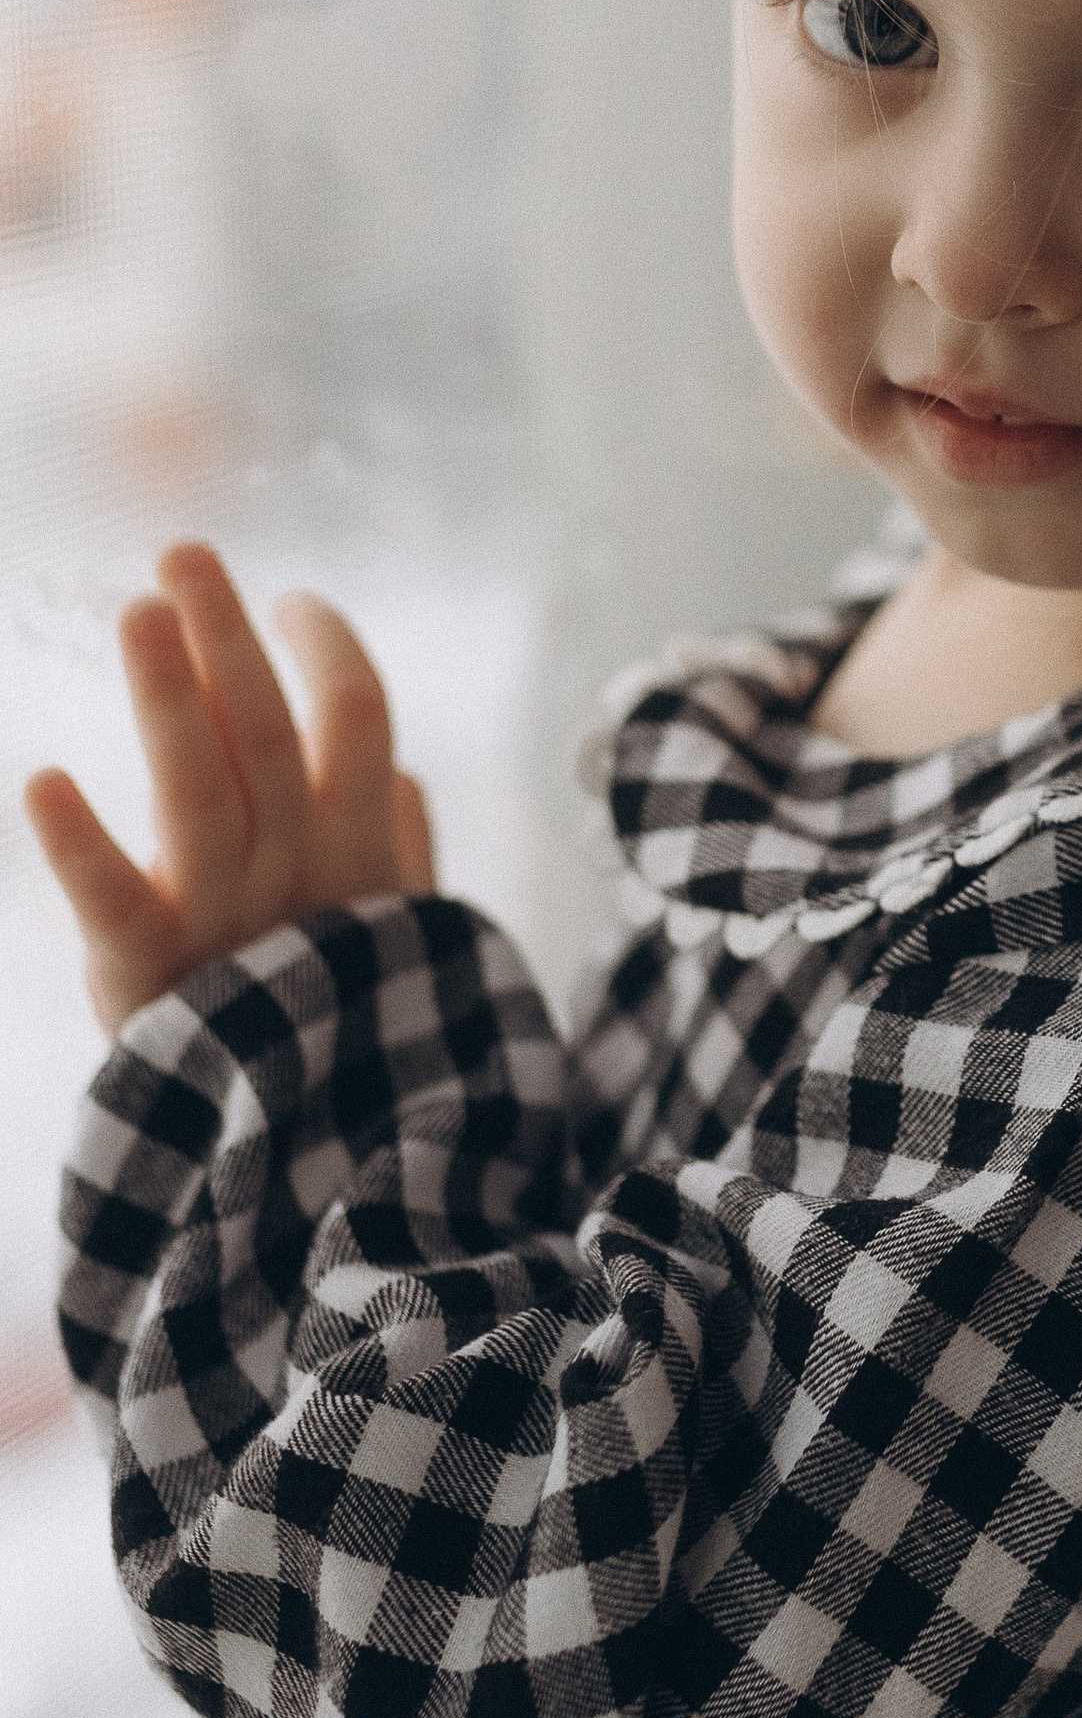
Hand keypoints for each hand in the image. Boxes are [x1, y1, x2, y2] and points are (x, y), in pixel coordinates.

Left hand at [24, 541, 436, 1034]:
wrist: (324, 1165)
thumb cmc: (355, 1037)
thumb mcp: (402, 942)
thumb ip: (401, 853)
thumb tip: (406, 776)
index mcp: (360, 853)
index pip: (358, 718)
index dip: (326, 648)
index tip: (292, 599)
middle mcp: (297, 872)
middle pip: (264, 728)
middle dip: (225, 634)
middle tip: (180, 553)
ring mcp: (225, 919)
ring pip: (199, 786)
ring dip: (168, 694)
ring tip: (139, 610)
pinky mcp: (150, 973)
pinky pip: (116, 899)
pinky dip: (78, 843)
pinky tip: (40, 780)